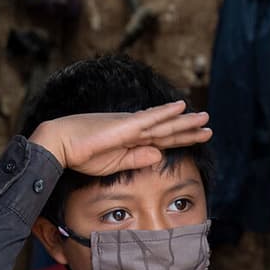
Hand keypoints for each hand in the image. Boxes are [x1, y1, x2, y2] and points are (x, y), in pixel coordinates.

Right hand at [28, 101, 211, 176]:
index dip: (183, 139)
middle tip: (209, 126)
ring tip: (204, 118)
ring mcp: (130, 125)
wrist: (60, 144)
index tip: (200, 138)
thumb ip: (137, 159)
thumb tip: (160, 156)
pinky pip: (150, 118)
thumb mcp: (115, 164)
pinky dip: (166, 112)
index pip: (163, 140)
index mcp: (132, 140)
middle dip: (189, 129)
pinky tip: (181, 106)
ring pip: (164, 123)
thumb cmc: (82, 154)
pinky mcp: (124, 125)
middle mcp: (135, 129)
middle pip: (168, 130)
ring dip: (185, 120)